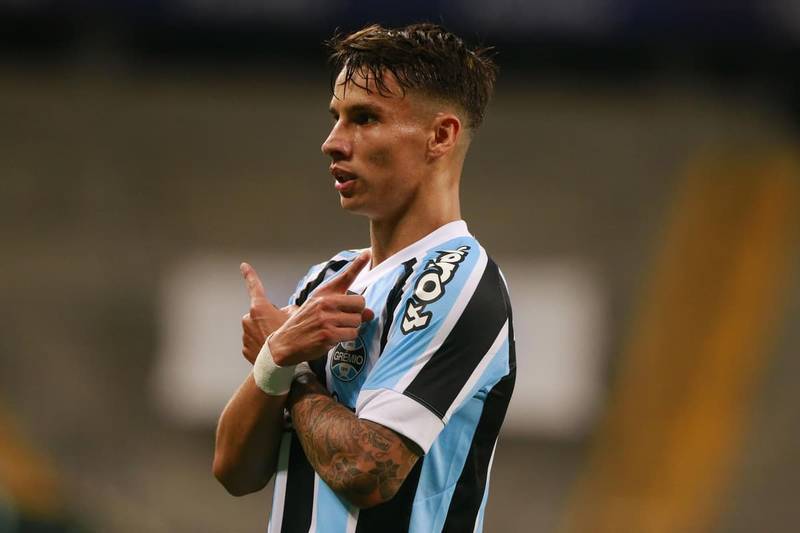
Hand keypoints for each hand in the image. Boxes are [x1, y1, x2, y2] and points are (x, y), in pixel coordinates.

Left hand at [240, 262, 293, 364]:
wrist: (278, 365)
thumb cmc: (287, 340)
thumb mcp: (296, 319)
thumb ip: (290, 310)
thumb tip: (289, 311)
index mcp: (260, 308)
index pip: (255, 287)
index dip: (249, 275)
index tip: (244, 266)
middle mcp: (248, 319)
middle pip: (260, 313)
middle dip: (269, 318)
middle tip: (280, 329)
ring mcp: (245, 334)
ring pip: (257, 329)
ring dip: (265, 332)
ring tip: (277, 341)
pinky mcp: (245, 348)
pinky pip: (254, 342)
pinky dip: (261, 345)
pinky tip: (271, 350)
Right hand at [269, 251, 373, 365]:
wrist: (285, 343)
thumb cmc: (305, 324)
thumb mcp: (320, 309)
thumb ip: (346, 308)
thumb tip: (370, 313)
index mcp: (323, 293)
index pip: (345, 276)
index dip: (358, 264)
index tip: (368, 253)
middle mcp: (325, 302)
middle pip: (360, 303)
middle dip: (356, 313)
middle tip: (343, 319)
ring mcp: (327, 318)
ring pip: (358, 320)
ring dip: (350, 327)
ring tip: (334, 329)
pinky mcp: (329, 334)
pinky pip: (352, 334)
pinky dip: (346, 338)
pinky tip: (333, 338)